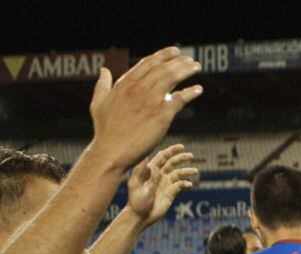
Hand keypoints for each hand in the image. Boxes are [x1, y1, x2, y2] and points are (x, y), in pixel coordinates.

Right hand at [87, 46, 201, 169]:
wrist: (112, 151)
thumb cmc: (105, 130)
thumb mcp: (99, 103)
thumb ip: (102, 85)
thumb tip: (103, 70)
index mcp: (124, 84)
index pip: (147, 63)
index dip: (163, 55)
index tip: (175, 52)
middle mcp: (138, 88)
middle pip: (163, 68)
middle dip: (178, 62)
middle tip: (189, 60)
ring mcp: (150, 100)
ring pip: (172, 78)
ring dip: (186, 71)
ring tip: (196, 67)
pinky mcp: (161, 115)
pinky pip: (179, 99)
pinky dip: (190, 93)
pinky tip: (198, 89)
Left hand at [126, 145, 197, 224]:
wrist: (140, 216)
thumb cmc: (135, 200)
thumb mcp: (135, 185)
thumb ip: (142, 172)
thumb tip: (148, 159)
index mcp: (150, 170)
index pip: (162, 157)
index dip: (171, 151)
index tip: (181, 147)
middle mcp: (159, 175)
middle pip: (172, 163)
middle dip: (181, 158)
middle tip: (190, 155)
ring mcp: (165, 183)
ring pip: (178, 173)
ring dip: (186, 171)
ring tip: (195, 171)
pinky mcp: (171, 193)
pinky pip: (180, 185)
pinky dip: (185, 183)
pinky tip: (189, 185)